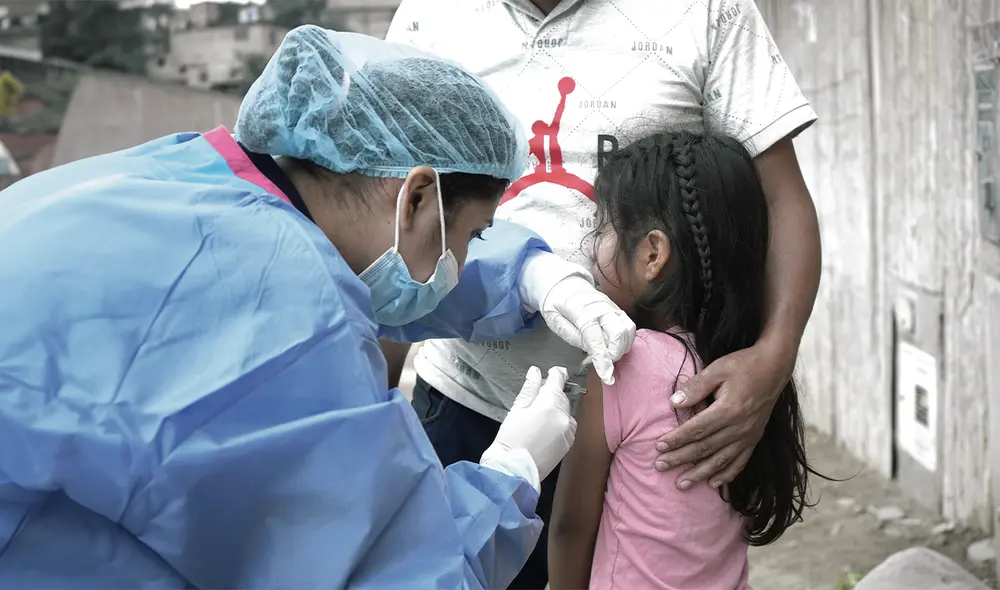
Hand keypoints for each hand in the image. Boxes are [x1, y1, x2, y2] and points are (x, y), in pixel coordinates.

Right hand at [484, 366, 576, 481]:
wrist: (514, 469)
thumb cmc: (511, 438)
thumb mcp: (517, 409)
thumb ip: (530, 389)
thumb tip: (536, 372)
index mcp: (550, 404)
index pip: (558, 382)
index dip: (556, 374)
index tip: (554, 371)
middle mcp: (564, 416)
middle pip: (562, 397)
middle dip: (553, 395)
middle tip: (537, 398)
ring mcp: (569, 431)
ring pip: (566, 412)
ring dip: (557, 409)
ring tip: (540, 417)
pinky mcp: (568, 443)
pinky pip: (567, 426)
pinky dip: (560, 423)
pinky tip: (545, 429)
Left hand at [541, 277, 635, 384]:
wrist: (564, 284)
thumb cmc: (557, 304)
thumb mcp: (556, 322)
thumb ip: (575, 337)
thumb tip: (594, 352)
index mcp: (579, 309)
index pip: (595, 335)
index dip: (602, 357)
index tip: (607, 375)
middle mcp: (600, 306)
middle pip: (618, 332)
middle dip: (614, 353)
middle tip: (602, 363)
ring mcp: (611, 306)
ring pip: (628, 329)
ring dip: (621, 348)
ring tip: (607, 354)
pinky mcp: (617, 309)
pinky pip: (629, 326)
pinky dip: (625, 340)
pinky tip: (613, 346)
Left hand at [654, 343, 792, 488]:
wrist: (774, 367)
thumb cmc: (743, 365)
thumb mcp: (717, 369)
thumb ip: (696, 386)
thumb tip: (673, 402)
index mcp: (728, 410)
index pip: (696, 430)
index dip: (676, 440)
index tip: (658, 446)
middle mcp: (739, 428)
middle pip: (704, 448)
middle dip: (680, 459)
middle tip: (660, 466)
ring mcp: (748, 435)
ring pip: (720, 460)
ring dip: (699, 473)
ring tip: (681, 484)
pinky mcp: (755, 438)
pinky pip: (740, 462)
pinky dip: (727, 474)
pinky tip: (714, 483)